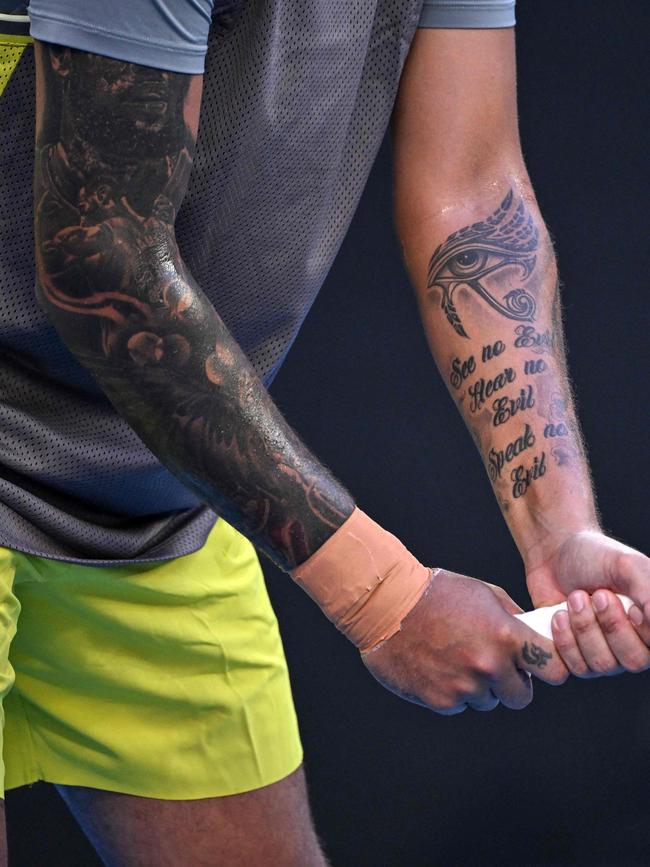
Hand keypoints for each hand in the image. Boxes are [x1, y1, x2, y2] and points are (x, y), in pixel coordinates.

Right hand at [361, 569, 566, 713]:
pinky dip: (452, 691)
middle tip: (493, 664)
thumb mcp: (483, 592)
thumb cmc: (436, 592)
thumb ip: (513, 618)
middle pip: (522, 696)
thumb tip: (534, 637)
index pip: (553, 669)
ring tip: (456, 658)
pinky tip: (438, 666)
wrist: (386, 604)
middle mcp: (489, 665)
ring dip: (479, 687)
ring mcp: (464, 686)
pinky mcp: (440, 701)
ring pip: (488, 701)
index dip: (550, 669)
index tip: (540, 665)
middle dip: (512, 683)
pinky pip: (459, 705)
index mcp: (505, 635)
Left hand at [526, 531, 649, 676]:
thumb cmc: (595, 557)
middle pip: (633, 660)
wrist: (554, 552)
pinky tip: (557, 616)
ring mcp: (601, 655)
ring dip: (583, 628)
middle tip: (596, 595)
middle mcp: (630, 645)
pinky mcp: (571, 658)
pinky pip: (569, 668)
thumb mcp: (628, 565)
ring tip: (573, 598)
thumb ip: (649, 592)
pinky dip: (562, 642)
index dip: (643, 630)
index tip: (631, 607)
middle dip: (610, 626)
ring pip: (600, 664)